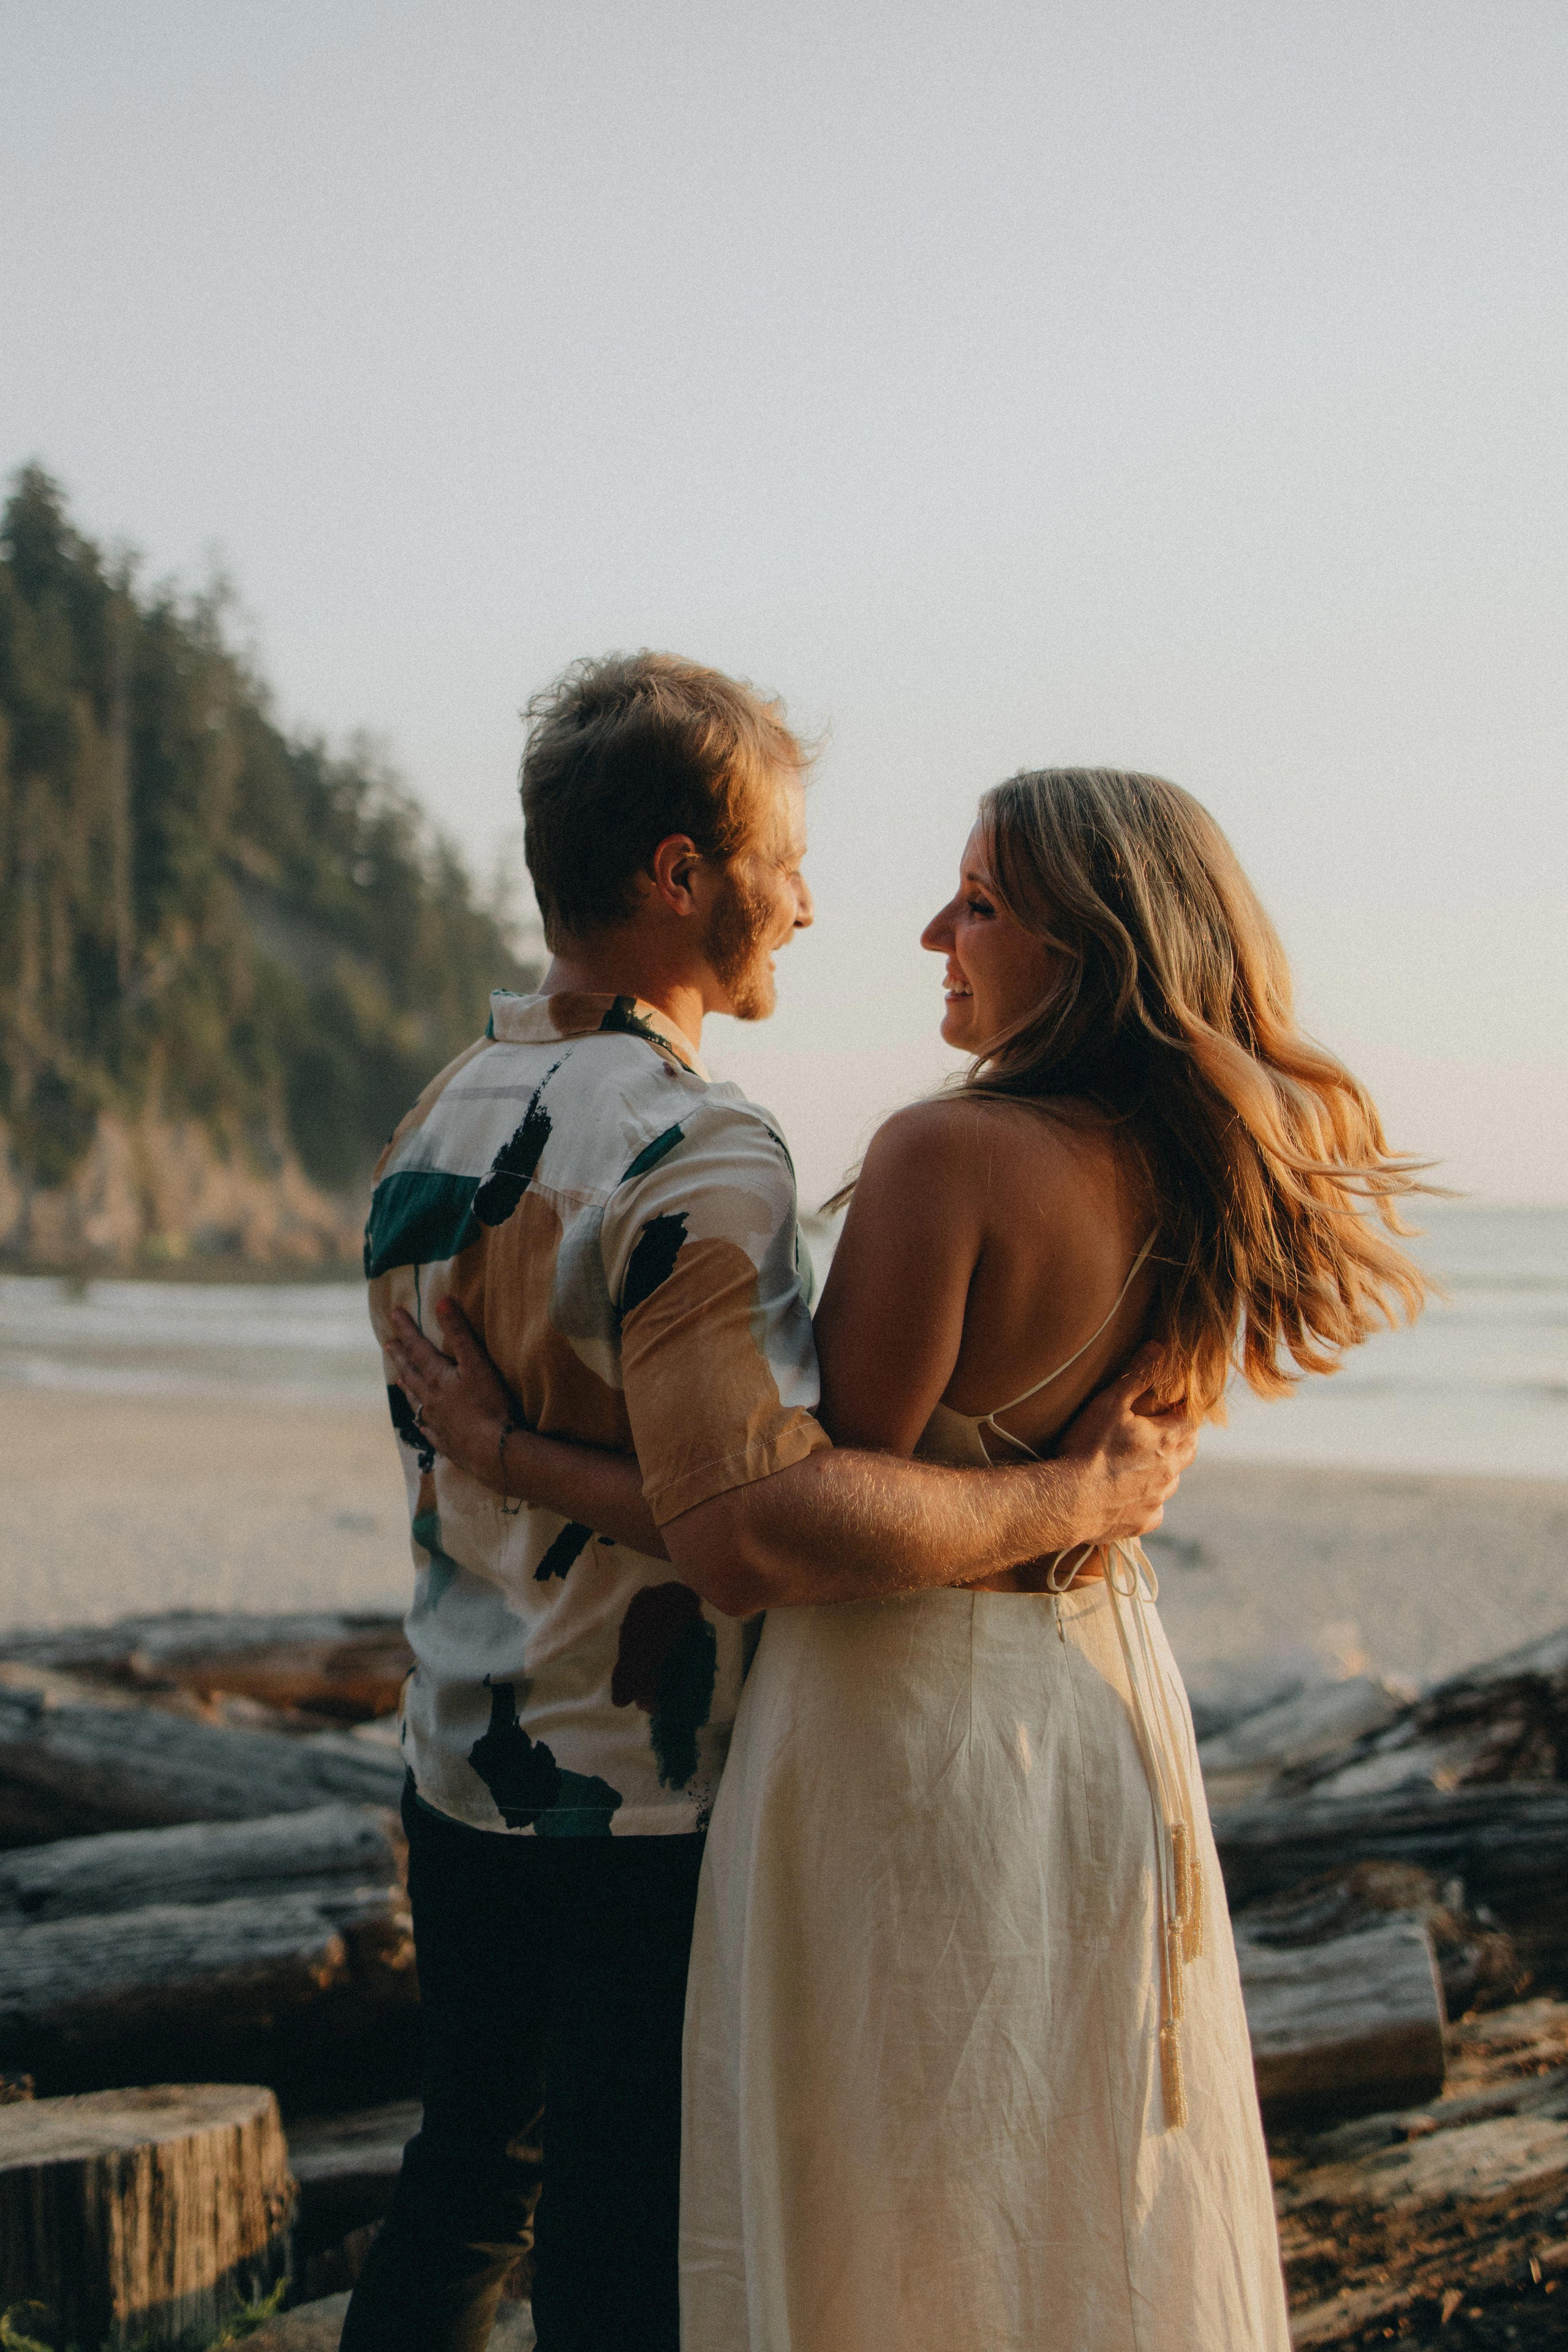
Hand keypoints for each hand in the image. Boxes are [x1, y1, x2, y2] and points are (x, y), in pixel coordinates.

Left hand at [385, 1299, 520, 1485]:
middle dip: (400, 1356)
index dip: (407, 1329)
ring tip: (399, 1380)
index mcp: (437, 1378)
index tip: (393, 1313)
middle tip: (388, 1345)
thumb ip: (459, 1333)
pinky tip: (420, 1423)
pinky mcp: (445, 1442)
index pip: (418, 1348)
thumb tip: (441, 1301)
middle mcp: (430, 1400)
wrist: (492, 1450)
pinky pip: (427, 1429)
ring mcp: (435, 1422)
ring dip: (407, 1388)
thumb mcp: (476, 1363)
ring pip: (415, 1402)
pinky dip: (421, 1422)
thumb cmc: (488, 1404)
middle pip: (411, 1373)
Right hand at [1053, 1344, 1197, 1540]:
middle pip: (1188, 1451)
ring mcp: (1158, 1500)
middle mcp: (1171, 1472)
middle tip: (1162, 1429)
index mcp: (1167, 1441)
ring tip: (1143, 1462)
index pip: (1192, 1420)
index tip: (1175, 1404)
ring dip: (1165, 1470)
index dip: (1185, 1409)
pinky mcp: (1143, 1522)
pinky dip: (1147, 1501)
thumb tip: (1160, 1348)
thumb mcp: (1111, 1403)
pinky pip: (1154, 1510)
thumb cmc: (1088, 1448)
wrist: (1068, 1501)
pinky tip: (1130, 1495)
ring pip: (1172, 1482)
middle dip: (1179, 1438)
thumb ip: (1137, 1375)